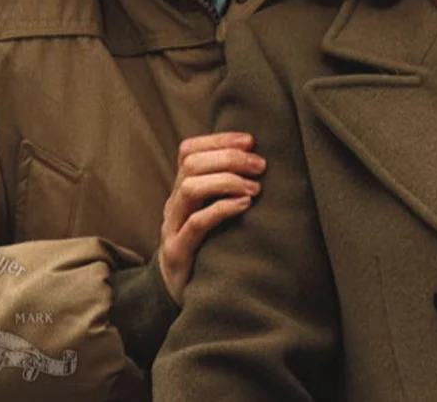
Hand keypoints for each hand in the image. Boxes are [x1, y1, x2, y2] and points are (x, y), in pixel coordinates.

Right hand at [158, 131, 265, 303]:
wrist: (179, 295)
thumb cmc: (207, 249)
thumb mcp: (213, 214)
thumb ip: (227, 190)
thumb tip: (264, 162)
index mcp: (182, 191)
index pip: (189, 151)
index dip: (219, 139)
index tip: (251, 140)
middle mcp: (174, 205)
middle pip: (191, 164)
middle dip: (229, 158)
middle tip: (260, 165)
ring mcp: (172, 228)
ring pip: (190, 189)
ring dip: (227, 181)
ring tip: (255, 188)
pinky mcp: (179, 252)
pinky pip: (196, 223)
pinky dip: (222, 209)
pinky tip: (244, 205)